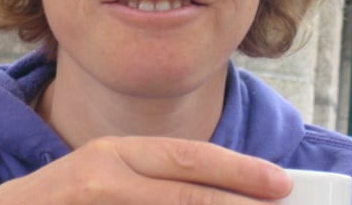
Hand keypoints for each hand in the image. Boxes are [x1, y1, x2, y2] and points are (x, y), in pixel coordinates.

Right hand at [0, 136, 291, 203]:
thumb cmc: (68, 197)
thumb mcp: (110, 175)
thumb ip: (154, 182)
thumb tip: (217, 194)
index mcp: (119, 153)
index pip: (188, 156)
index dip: (236, 169)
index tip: (279, 181)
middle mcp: (108, 172)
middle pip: (187, 191)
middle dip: (240, 200)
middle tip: (284, 204)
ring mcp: (95, 199)